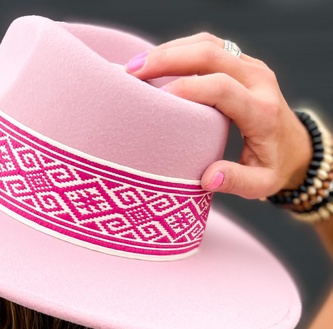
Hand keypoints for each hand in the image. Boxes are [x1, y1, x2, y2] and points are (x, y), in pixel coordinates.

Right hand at [126, 33, 313, 199]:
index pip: (222, 88)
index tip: (157, 100)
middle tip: (134, 71)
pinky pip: (211, 46)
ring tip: (137, 64)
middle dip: (169, 59)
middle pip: (212, 55)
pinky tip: (156, 61)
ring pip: (210, 44)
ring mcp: (252, 67)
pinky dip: (181, 49)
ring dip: (171, 49)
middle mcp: (259, 81)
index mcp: (262, 111)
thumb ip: (235, 181)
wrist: (295, 148)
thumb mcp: (260, 184)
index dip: (188, 90)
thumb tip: (208, 178)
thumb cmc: (272, 168)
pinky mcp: (243, 63)